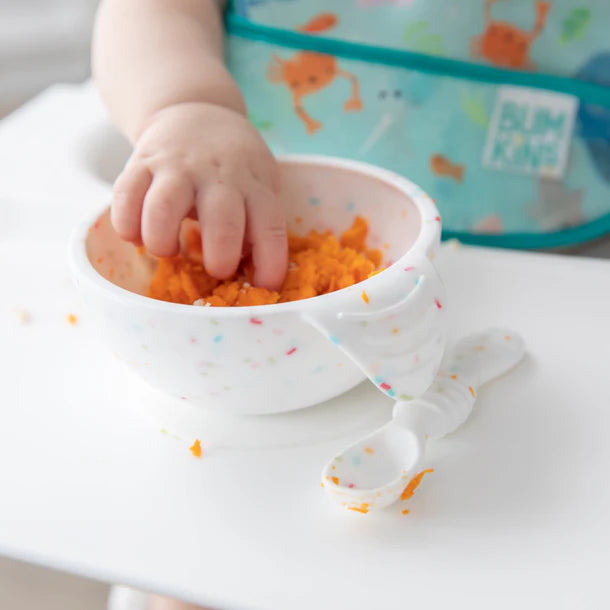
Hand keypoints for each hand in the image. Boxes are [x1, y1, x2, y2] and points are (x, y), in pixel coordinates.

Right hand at [110, 102, 287, 289]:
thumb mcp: (258, 183)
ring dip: (162, 238)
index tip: (265, 287)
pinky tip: (133, 236)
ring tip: (165, 251)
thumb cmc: (233, 165)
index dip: (270, 261)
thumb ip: (257, 223)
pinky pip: (126, 192)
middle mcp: (219, 175)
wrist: (195, 110)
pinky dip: (125, 221)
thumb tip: (254, 276)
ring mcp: (178, 166)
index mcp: (254, 185)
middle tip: (215, 270)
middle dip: (219, 254)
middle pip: (222, 218)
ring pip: (165, 204)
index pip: (270, 225)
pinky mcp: (142, 161)